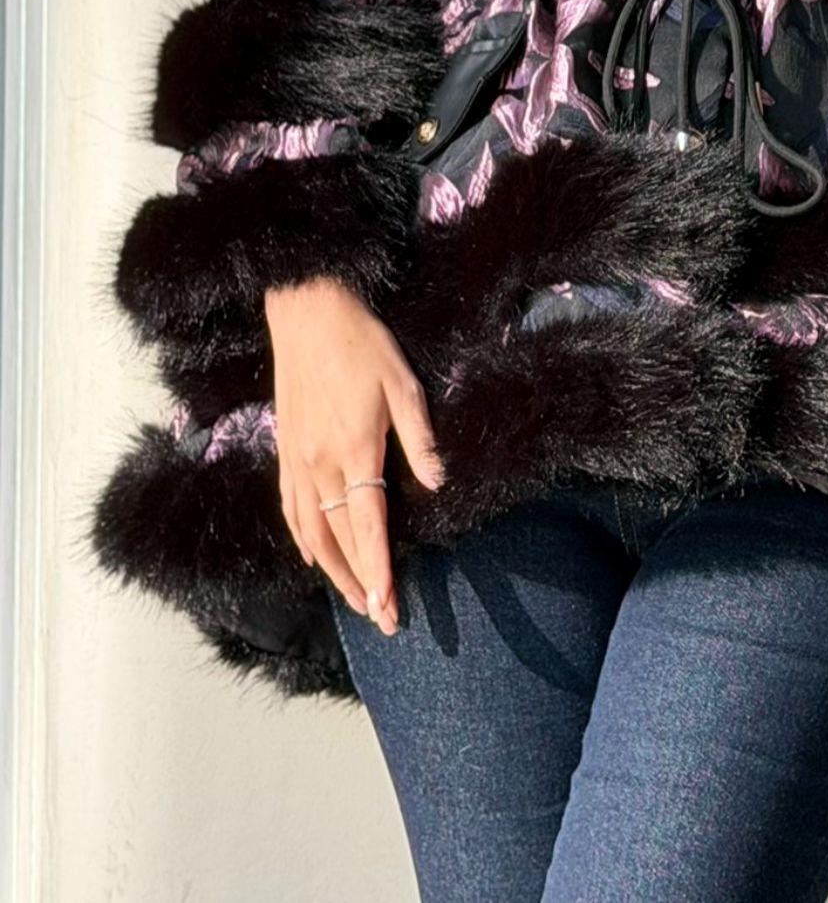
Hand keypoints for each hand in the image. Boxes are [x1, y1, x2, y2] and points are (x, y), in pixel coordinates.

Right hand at [264, 276, 444, 636]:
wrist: (306, 312)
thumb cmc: (362, 343)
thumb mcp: (403, 383)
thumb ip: (419, 438)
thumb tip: (437, 482)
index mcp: (356, 449)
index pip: (369, 526)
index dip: (379, 570)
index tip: (387, 606)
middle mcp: (321, 464)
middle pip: (340, 541)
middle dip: (360, 585)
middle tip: (380, 620)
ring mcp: (298, 461)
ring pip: (311, 534)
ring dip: (333, 573)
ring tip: (354, 601)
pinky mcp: (285, 451)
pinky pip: (291, 510)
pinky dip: (304, 542)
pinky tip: (315, 557)